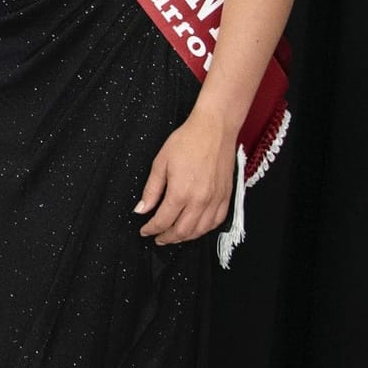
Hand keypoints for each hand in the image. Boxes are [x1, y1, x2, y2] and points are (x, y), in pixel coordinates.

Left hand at [135, 110, 235, 243]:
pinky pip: (216, 222)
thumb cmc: (186, 141)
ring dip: (185, 238)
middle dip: (166, 238)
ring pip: (200, 230)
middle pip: (182, 231)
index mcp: (181, 192)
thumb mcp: (160, 163)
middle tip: (157, 238)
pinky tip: (195, 228)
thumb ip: (151, 190)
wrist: (214, 129)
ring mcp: (216, 200)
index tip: (144, 230)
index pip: (163, 221)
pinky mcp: (226, 196)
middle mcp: (200, 200)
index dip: (151, 229)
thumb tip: (141, 209)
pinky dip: (204, 230)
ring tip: (173, 236)